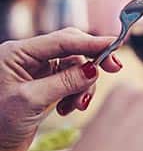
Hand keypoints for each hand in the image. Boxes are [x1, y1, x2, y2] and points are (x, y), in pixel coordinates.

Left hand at [0, 28, 121, 150]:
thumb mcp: (30, 101)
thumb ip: (64, 82)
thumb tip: (94, 69)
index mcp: (18, 53)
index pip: (62, 40)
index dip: (92, 42)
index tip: (116, 44)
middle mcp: (28, 58)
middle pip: (72, 49)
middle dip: (92, 61)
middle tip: (114, 69)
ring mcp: (37, 72)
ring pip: (75, 68)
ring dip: (83, 86)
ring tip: (76, 106)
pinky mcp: (44, 87)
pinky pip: (71, 82)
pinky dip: (76, 94)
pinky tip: (66, 110)